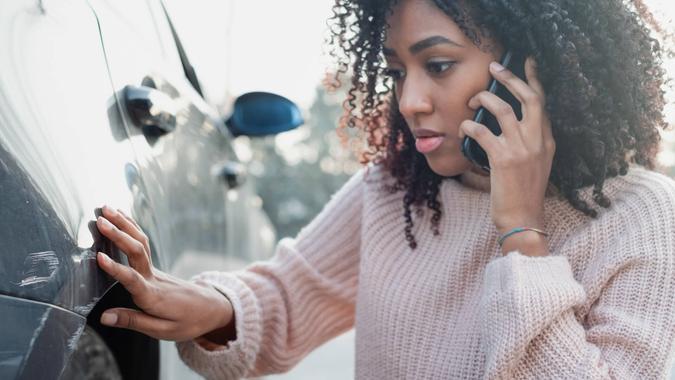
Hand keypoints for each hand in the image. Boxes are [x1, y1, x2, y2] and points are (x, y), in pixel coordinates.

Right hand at [95, 205, 233, 340]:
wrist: (210, 309)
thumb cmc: (187, 322)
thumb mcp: (162, 330)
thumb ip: (132, 321)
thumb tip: (103, 317)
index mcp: (153, 296)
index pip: (132, 280)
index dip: (115, 269)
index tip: (99, 257)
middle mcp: (154, 278)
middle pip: (137, 252)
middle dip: (118, 235)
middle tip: (100, 220)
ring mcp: (155, 269)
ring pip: (140, 242)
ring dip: (123, 224)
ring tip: (105, 208)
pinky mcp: (154, 267)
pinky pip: (142, 243)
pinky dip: (131, 227)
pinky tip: (120, 216)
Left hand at [458, 58, 554, 238]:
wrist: (523, 219)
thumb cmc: (524, 194)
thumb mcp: (536, 165)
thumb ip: (529, 143)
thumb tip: (509, 122)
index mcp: (547, 141)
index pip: (543, 103)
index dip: (534, 80)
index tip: (528, 62)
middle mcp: (538, 141)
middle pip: (529, 98)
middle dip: (511, 78)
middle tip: (494, 67)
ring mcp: (522, 149)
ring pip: (504, 110)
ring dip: (485, 99)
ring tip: (472, 99)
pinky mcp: (503, 159)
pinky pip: (483, 132)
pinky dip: (470, 125)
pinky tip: (464, 127)